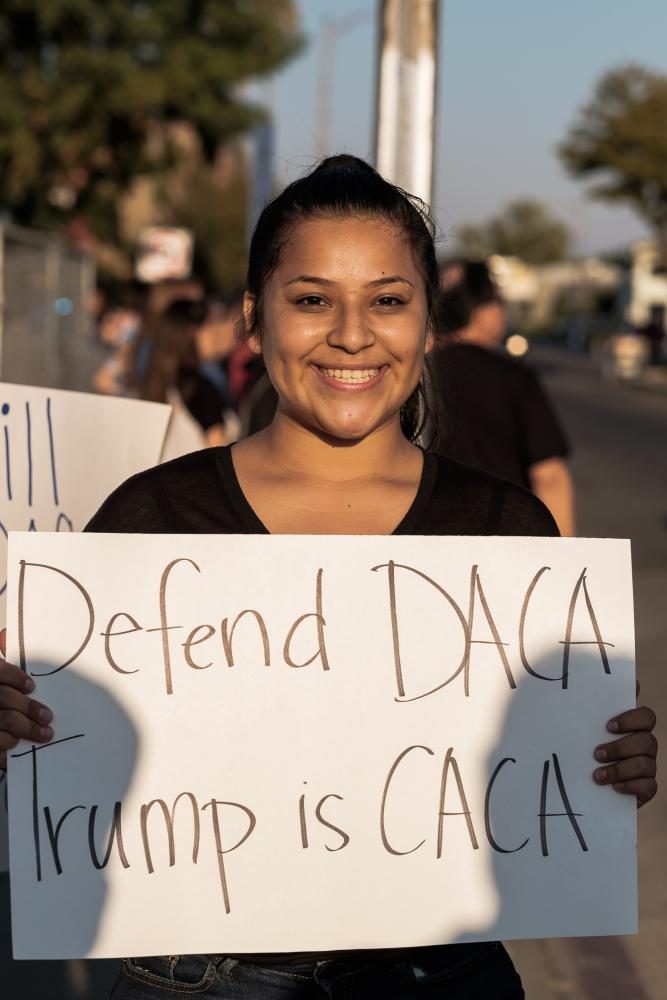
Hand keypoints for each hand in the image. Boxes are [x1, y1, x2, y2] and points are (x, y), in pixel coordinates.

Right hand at [0, 628, 53, 771]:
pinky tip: (16, 744)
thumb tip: (7, 635)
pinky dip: (7, 746)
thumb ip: (4, 660)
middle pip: (3, 698)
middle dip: (28, 708)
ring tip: (45, 734)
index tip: (32, 686)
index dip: (13, 676)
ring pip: (4, 720)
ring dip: (26, 728)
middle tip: (48, 716)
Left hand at [593, 682, 656, 806]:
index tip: (608, 726)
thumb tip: (605, 685)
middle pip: (647, 741)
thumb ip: (589, 708)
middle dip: (620, 748)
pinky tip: (614, 787)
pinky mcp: (646, 787)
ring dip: (619, 770)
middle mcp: (644, 744)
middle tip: (597, 754)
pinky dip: (630, 786)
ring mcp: (648, 766)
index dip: (631, 720)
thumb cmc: (582, 749)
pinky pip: (648, 786)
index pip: (646, 716)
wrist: (581, 785)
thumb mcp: (582, 729)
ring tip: (597, 775)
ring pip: (646, 764)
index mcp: (633, 727)